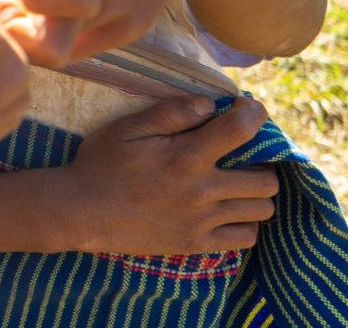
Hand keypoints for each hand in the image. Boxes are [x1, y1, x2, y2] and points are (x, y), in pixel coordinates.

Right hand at [63, 96, 279, 254]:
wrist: (81, 212)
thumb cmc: (101, 164)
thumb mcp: (127, 128)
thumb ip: (171, 113)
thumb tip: (210, 105)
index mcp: (185, 157)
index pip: (241, 130)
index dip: (254, 114)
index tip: (247, 109)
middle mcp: (202, 191)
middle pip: (266, 179)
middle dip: (262, 162)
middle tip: (243, 155)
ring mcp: (202, 221)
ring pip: (261, 209)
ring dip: (256, 193)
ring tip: (238, 183)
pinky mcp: (197, 244)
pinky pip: (246, 238)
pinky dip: (245, 223)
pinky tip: (227, 211)